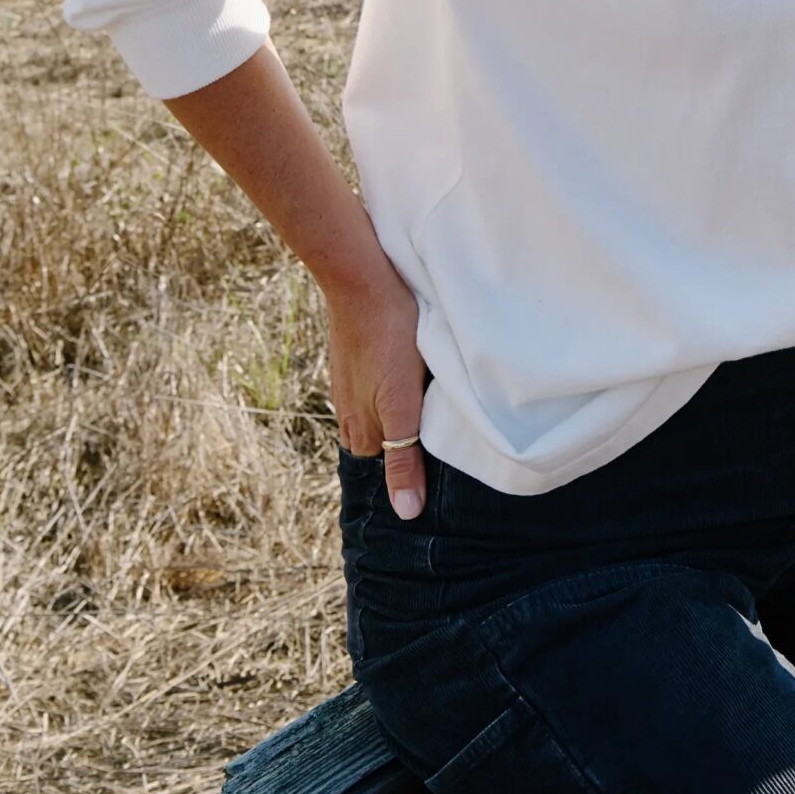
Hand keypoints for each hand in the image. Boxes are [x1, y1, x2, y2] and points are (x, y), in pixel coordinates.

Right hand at [324, 263, 431, 520]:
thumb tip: (405, 513)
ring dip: (403, 413)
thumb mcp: (401, 406)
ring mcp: (350, 384)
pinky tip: (413, 375)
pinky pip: (378, 386)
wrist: (361, 281)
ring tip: (433, 406)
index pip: (388, 467)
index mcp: (359, 431)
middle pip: (384, 442)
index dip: (414, 468)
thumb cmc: (387, 342)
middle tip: (446, 435)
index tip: (443, 463)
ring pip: (381, 413)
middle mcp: (348, 412)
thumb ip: (403, 460)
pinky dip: (396, 387)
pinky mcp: (358, 359)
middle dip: (409, 443)